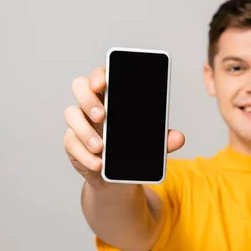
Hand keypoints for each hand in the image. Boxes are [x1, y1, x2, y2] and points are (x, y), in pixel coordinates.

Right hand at [63, 67, 185, 188]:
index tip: (104, 82)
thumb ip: (164, 139)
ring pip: (71, 114)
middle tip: (102, 115)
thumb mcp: (151, 143)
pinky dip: (85, 155)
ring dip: (85, 130)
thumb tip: (179, 138)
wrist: (120, 176)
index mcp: (112, 96)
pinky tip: (97, 163)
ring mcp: (80, 123)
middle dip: (89, 98)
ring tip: (100, 146)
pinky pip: (72, 144)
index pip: (102, 75)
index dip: (100, 74)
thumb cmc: (133, 148)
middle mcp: (92, 104)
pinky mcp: (72, 143)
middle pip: (80, 87)